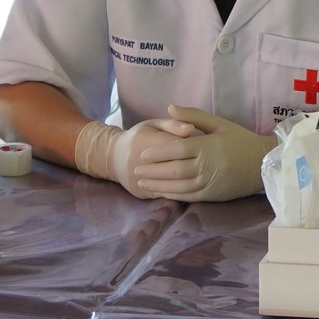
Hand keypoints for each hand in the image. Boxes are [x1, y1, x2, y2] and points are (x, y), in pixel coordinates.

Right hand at [73, 118, 198, 198]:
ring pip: (169, 183)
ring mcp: (137, 179)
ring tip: (197, 175)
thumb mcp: (154, 125)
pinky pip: (164, 194)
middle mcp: (137, 160)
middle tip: (204, 164)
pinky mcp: (139, 193)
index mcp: (143, 139)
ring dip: (186, 181)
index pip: (175, 146)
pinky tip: (187, 186)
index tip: (202, 148)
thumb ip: (173, 125)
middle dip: (191, 165)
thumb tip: (191, 130)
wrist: (114, 157)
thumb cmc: (140, 136)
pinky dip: (176, 191)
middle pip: (173, 166)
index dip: (192, 148)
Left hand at [129, 105, 270, 201]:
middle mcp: (207, 166)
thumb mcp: (220, 123)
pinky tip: (160, 192)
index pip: (177, 150)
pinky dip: (172, 195)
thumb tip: (169, 107)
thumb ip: (194, 116)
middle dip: (152, 171)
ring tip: (142, 183)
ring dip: (158, 185)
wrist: (263, 164)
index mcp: (208, 146)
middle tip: (135, 170)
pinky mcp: (212, 195)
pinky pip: (188, 196)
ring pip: (179, 186)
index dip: (157, 153)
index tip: (142, 155)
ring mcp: (210, 182)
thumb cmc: (240, 140)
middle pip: (174, 169)